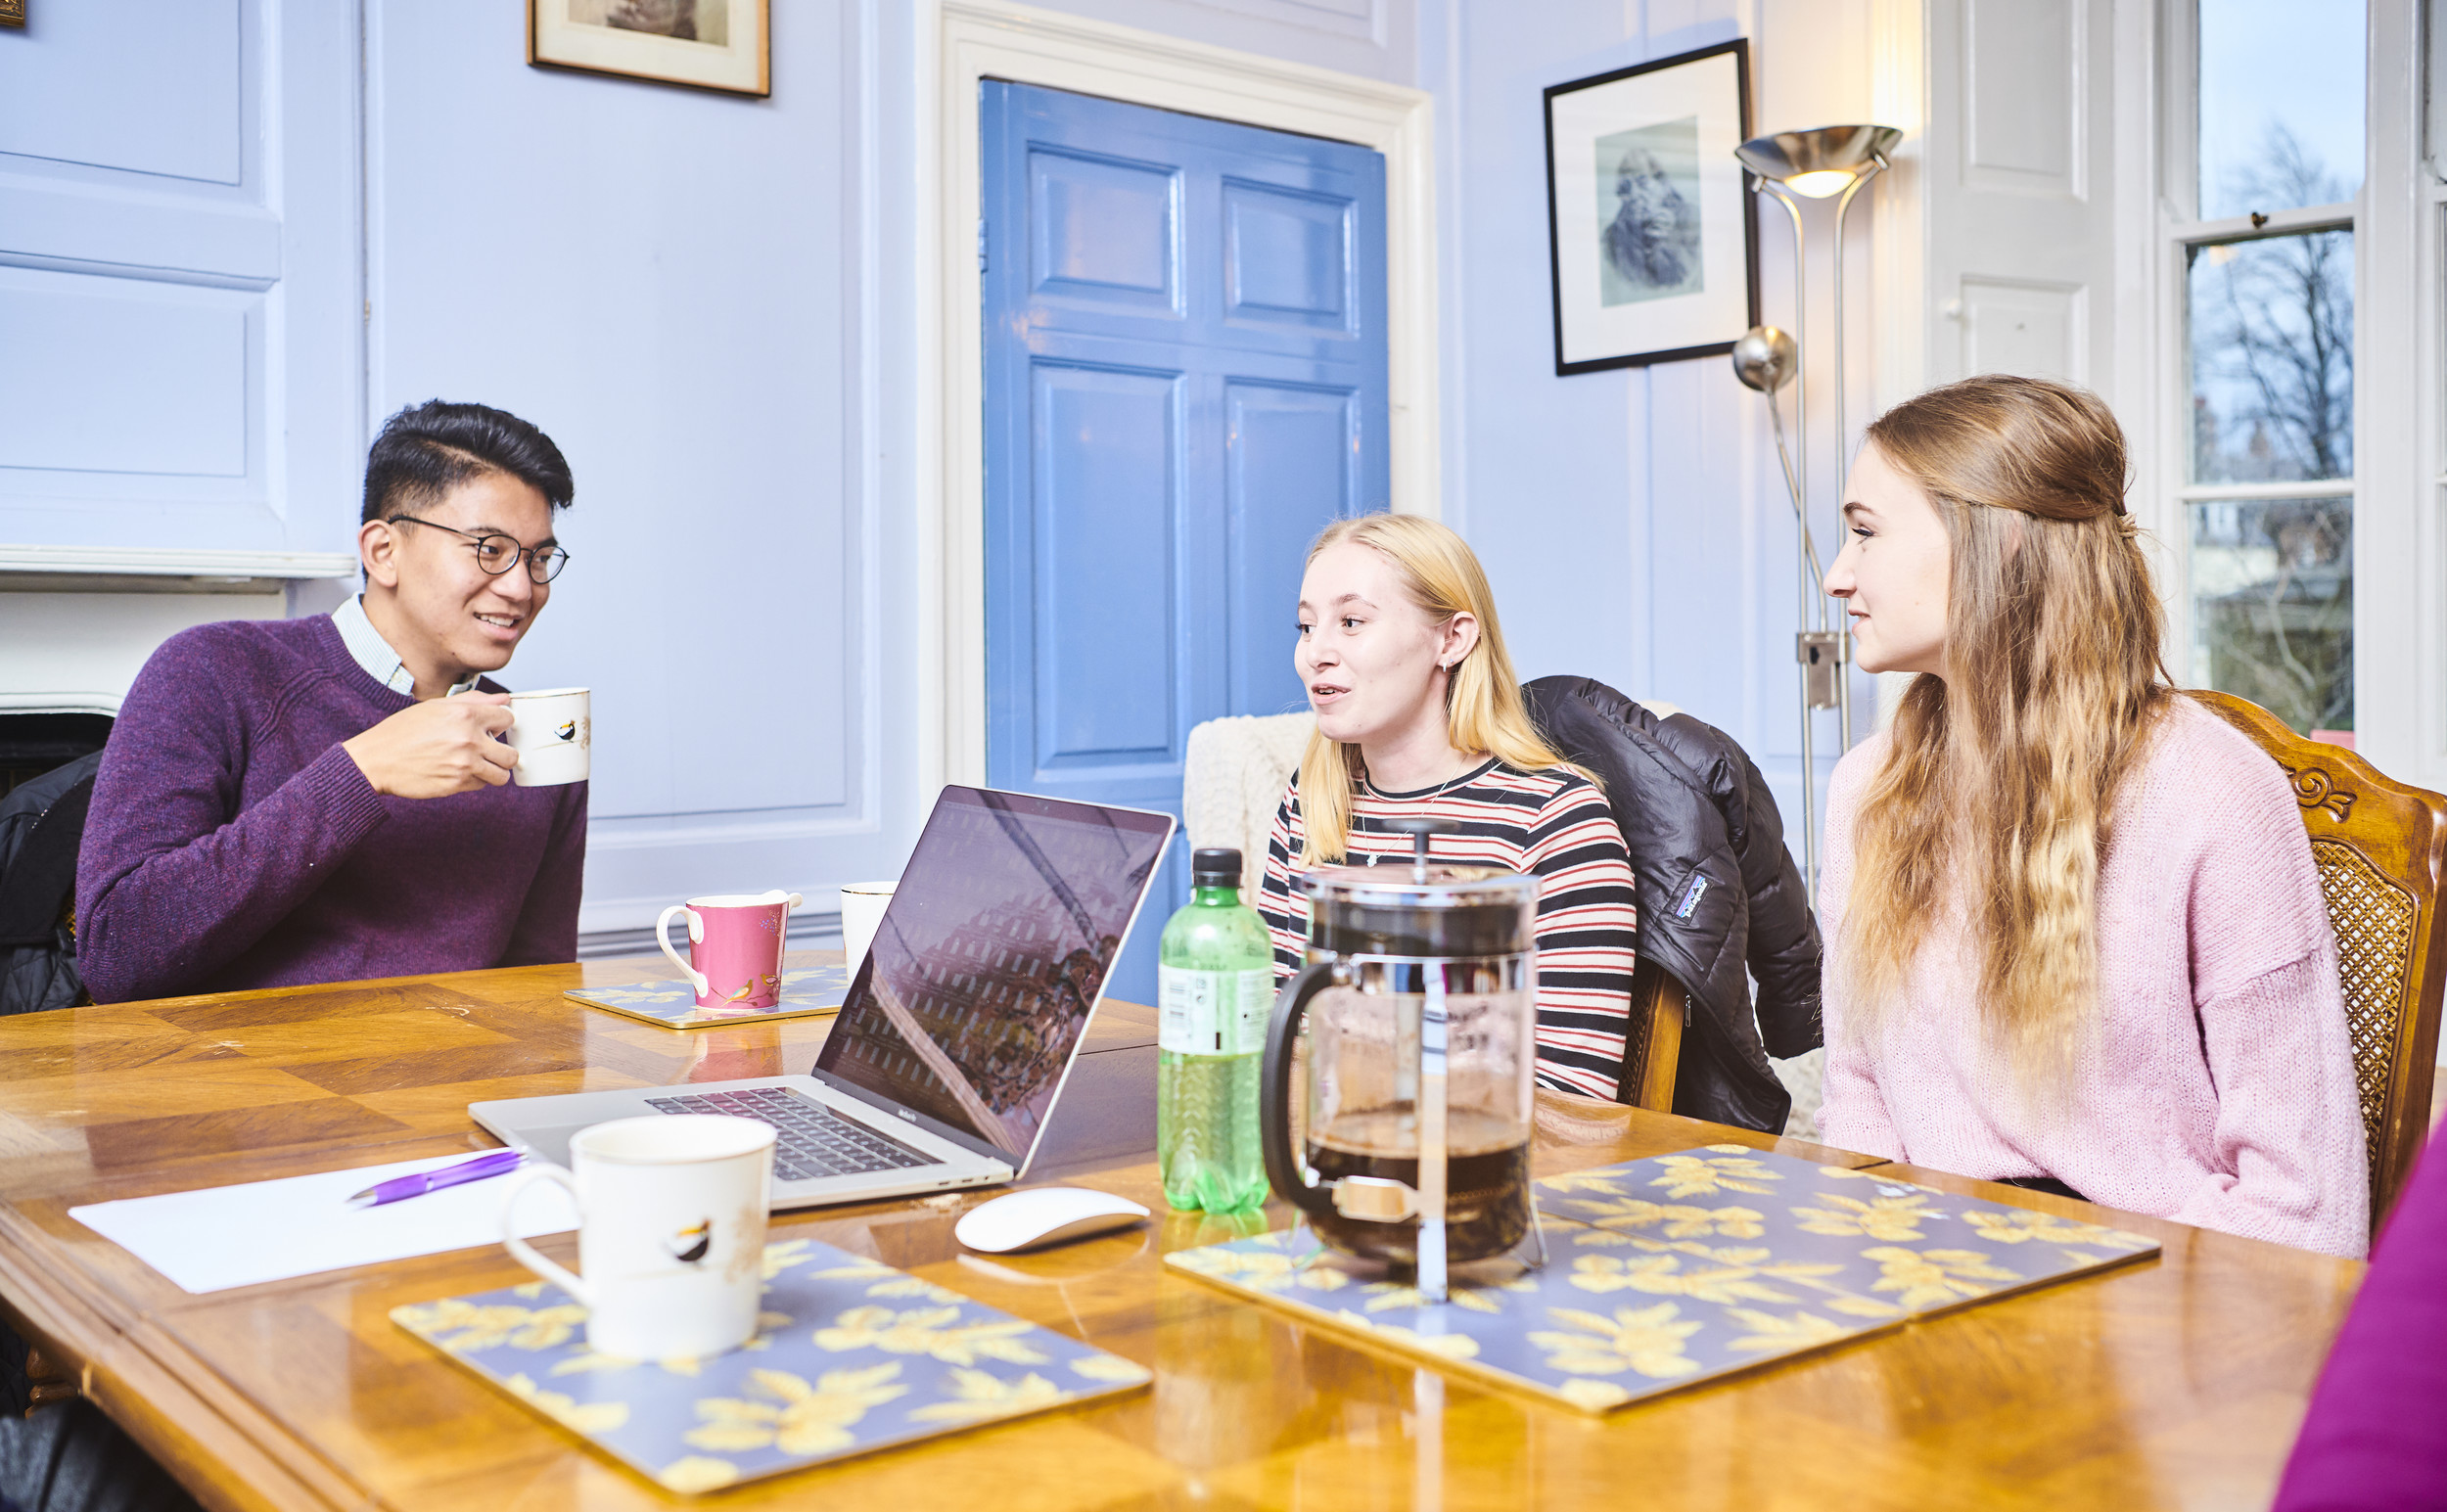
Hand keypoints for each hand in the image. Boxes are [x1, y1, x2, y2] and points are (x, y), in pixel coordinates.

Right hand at [341, 693, 517, 798]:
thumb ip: (474, 701)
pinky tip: (457, 772)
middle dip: (501, 753)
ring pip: (502, 775)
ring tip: (476, 764)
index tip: (491, 728)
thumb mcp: (436, 706)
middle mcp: (469, 739)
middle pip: (511, 754)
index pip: (508, 718)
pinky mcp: (457, 785)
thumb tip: (505, 700)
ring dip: (492, 771)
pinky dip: (474, 781)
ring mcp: (464, 764)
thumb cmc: (402, 731)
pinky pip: (481, 785)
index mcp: (466, 714)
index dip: (499, 724)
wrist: (376, 760)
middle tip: (486, 751)